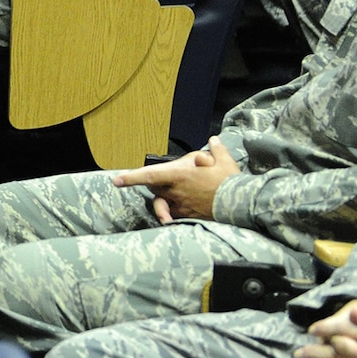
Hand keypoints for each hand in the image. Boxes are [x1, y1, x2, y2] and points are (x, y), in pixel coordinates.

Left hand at [111, 137, 239, 221]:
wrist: (240, 206)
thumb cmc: (230, 182)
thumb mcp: (224, 160)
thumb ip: (215, 149)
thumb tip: (213, 141)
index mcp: (179, 175)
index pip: (149, 175)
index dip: (131, 178)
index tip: (116, 180)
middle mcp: (176, 191)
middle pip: (155, 188)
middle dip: (156, 184)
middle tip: (168, 178)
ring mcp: (181, 205)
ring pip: (163, 202)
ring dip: (163, 199)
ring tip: (170, 198)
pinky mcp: (188, 216)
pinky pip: (175, 214)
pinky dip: (174, 211)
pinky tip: (179, 211)